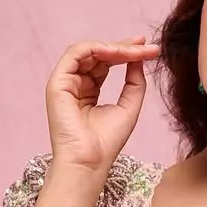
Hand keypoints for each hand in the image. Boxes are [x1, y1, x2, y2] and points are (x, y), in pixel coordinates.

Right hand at [45, 35, 160, 173]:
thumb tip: (138, 56)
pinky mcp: (57, 83)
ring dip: (114, 47)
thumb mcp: (129, 106)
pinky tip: (117, 53)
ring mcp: (64, 83)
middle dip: (124, 46)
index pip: (106, 63)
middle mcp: (75, 84)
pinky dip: (97, 48)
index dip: (127, 53)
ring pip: (88, 50)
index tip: (150, 49)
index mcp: (88, 91)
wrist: (90, 162)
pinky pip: (76, 53)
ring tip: (136, 50)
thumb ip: (134, 81)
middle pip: (98, 54)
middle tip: (146, 45)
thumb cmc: (106, 143)